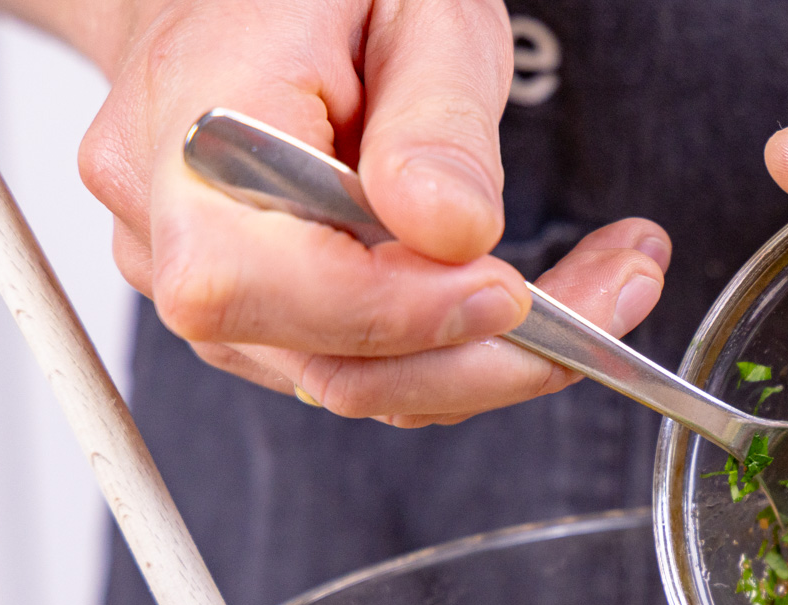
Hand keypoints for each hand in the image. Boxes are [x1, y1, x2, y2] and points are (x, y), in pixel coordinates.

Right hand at [75, 0, 667, 426]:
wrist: (245, 2)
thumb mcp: (418, 7)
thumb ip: (436, 121)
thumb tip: (455, 232)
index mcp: (191, 124)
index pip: (256, 276)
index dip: (392, 309)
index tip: (512, 291)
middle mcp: (169, 226)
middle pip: (322, 359)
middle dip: (488, 355)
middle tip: (617, 292)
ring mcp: (206, 284)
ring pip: (360, 382)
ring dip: (499, 359)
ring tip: (611, 281)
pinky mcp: (262, 320)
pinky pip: (369, 367)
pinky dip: (468, 351)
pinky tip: (548, 298)